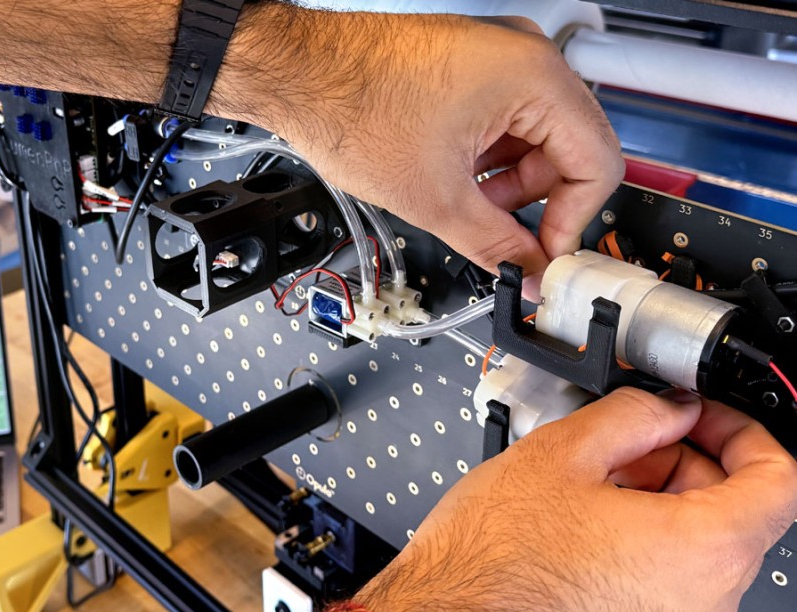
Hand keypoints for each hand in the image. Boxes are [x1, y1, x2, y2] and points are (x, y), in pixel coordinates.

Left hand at [217, 10, 623, 287]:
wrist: (296, 72)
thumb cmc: (349, 107)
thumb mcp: (433, 198)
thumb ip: (494, 244)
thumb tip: (528, 273)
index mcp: (533, 78)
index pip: (597, 163)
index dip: (574, 222)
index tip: (545, 256)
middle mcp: (525, 56)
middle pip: (569, 150)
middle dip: (536, 203)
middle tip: (504, 239)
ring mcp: (498, 55)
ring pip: (535, 138)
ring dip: (508, 183)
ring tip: (464, 203)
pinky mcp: (471, 63)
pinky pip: (505, 119)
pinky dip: (489, 157)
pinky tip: (454, 178)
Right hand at [338, 389, 796, 611]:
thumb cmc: (488, 562)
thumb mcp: (559, 454)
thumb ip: (634, 415)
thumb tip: (669, 407)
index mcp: (698, 551)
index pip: (779, 480)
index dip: (744, 432)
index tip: (705, 419)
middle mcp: (705, 607)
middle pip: (733, 517)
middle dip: (685, 468)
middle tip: (626, 450)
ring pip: (697, 554)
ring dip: (659, 509)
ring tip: (588, 492)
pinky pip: (669, 589)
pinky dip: (642, 552)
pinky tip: (582, 534)